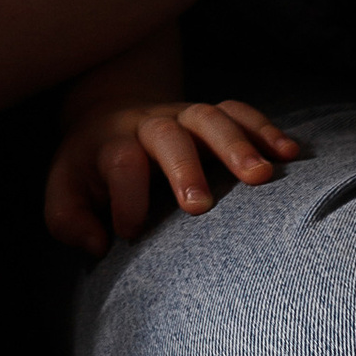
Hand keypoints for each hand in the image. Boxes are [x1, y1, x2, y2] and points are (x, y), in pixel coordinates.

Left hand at [45, 94, 301, 253]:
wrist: (109, 117)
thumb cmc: (91, 172)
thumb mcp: (65, 194)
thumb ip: (68, 221)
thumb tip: (97, 244)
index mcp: (111, 145)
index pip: (119, 164)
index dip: (125, 199)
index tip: (130, 233)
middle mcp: (148, 126)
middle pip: (167, 135)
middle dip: (183, 168)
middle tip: (199, 206)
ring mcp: (182, 117)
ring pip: (210, 118)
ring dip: (236, 144)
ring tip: (263, 177)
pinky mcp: (211, 117)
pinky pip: (240, 111)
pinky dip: (265, 129)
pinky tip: (291, 154)